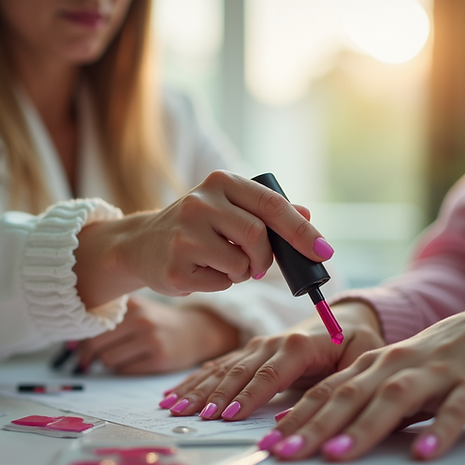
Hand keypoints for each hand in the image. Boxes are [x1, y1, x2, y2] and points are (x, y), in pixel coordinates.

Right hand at [74, 171, 330, 307]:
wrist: (140, 244)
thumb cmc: (196, 227)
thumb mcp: (229, 208)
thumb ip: (268, 212)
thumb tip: (309, 216)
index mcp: (221, 182)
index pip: (272, 205)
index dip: (301, 231)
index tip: (324, 252)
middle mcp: (201, 202)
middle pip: (259, 237)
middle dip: (266, 259)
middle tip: (258, 266)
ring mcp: (184, 235)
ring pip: (242, 264)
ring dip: (242, 273)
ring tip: (222, 264)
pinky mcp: (175, 266)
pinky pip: (221, 283)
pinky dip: (221, 283)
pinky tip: (201, 271)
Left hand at [76, 297, 239, 374]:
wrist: (197, 330)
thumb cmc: (158, 322)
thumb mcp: (137, 310)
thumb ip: (110, 320)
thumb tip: (75, 346)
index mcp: (131, 305)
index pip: (93, 327)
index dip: (83, 342)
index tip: (80, 352)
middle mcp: (141, 320)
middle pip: (98, 346)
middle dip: (91, 356)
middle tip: (89, 361)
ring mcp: (152, 340)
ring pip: (110, 361)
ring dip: (110, 363)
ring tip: (120, 357)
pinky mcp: (160, 359)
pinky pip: (126, 371)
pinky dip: (124, 370)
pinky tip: (134, 362)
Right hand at [161, 302, 384, 418]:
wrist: (347, 315)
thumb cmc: (356, 339)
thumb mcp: (360, 359)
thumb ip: (333, 385)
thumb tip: (289, 417)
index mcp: (299, 343)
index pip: (271, 373)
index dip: (249, 395)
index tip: (230, 415)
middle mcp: (273, 342)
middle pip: (238, 372)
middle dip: (214, 396)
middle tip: (192, 417)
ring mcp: (258, 346)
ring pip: (222, 369)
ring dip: (197, 389)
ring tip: (174, 407)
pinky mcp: (250, 352)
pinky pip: (218, 367)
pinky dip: (195, 381)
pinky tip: (175, 393)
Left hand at [260, 301, 464, 461]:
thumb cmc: (440, 358)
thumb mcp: (391, 376)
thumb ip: (351, 400)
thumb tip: (301, 425)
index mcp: (373, 364)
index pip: (326, 392)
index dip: (297, 418)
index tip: (271, 444)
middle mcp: (396, 365)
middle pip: (350, 396)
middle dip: (315, 426)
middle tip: (288, 453)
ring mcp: (434, 373)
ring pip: (394, 399)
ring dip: (364, 428)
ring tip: (339, 453)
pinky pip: (455, 411)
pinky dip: (439, 431)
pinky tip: (424, 453)